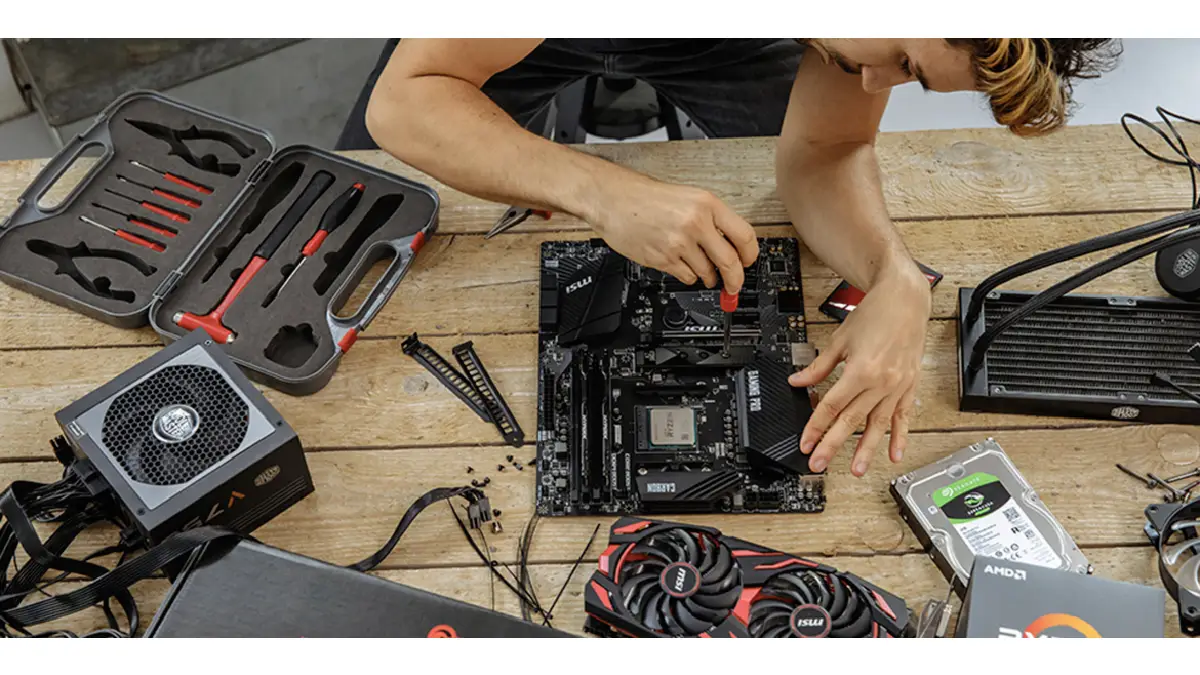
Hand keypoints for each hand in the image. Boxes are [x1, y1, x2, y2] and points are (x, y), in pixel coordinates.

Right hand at [587, 176, 758, 293]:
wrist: (615, 200)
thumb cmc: (648, 198)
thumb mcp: (689, 198)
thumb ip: (713, 220)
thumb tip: (733, 246)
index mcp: (707, 204)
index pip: (744, 236)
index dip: (750, 255)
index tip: (749, 262)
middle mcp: (695, 223)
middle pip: (730, 262)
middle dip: (735, 279)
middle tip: (734, 284)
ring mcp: (679, 243)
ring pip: (707, 273)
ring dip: (707, 276)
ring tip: (700, 267)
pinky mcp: (663, 259)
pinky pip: (687, 277)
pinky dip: (688, 275)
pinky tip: (680, 263)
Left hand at [789, 263, 930, 476]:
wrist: (905, 300)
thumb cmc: (875, 315)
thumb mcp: (840, 340)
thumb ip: (819, 367)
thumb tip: (798, 381)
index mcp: (860, 370)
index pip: (831, 406)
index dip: (816, 426)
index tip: (806, 442)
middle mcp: (880, 382)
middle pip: (851, 420)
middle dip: (833, 445)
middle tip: (819, 463)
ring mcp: (898, 386)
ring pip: (878, 424)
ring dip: (866, 449)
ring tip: (855, 469)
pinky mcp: (910, 387)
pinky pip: (904, 417)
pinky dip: (900, 437)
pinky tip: (894, 454)